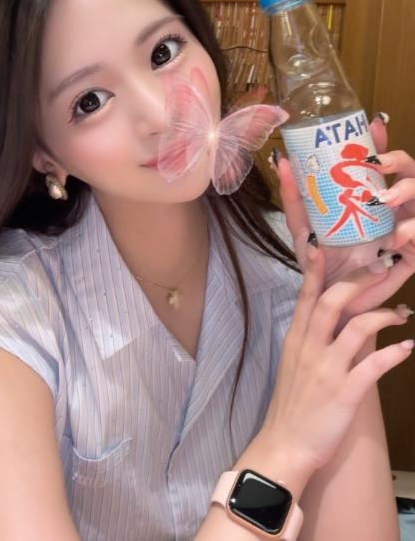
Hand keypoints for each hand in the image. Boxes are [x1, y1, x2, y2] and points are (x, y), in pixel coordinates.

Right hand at [259, 245, 413, 472]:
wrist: (286, 443)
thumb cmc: (292, 403)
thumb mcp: (294, 363)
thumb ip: (311, 339)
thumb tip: (331, 320)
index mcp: (296, 338)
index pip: (306, 296)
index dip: (316, 270)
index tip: (321, 245)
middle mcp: (310, 347)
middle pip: (333, 302)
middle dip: (360, 281)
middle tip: (382, 268)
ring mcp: (327, 368)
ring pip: (358, 327)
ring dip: (385, 315)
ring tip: (403, 313)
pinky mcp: (346, 391)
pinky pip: (375, 364)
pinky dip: (395, 353)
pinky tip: (408, 347)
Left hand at [274, 115, 414, 331]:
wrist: (334, 302)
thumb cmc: (323, 263)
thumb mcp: (303, 230)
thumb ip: (295, 199)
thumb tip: (283, 162)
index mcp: (370, 198)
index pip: (383, 163)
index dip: (383, 142)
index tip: (374, 124)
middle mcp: (393, 210)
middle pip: (410, 173)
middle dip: (399, 162)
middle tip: (378, 165)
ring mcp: (406, 230)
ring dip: (407, 193)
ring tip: (386, 201)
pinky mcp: (412, 256)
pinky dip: (409, 235)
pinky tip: (393, 240)